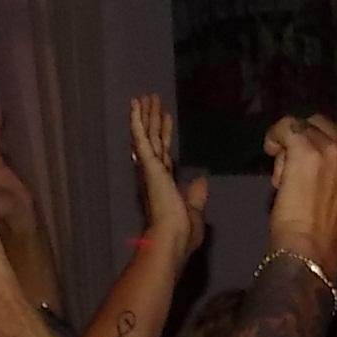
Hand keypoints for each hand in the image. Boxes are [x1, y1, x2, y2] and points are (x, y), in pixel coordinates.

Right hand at [131, 92, 208, 260]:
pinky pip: (141, 137)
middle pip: (153, 140)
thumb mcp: (194, 212)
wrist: (172, 239)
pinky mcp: (149, 165)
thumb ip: (196, 196)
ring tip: (145, 97)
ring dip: (146, 115)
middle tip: (152, 101)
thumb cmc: (182, 234)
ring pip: (147, 135)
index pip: (164, 154)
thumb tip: (201, 181)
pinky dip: (137, 120)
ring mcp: (150, 168)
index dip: (163, 136)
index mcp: (164, 184)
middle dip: (153, 120)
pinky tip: (135, 104)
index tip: (165, 119)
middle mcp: (154, 174)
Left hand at [263, 52, 336, 274]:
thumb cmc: (325, 240)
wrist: (311, 254)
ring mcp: (334, 149)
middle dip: (302, 143)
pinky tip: (276, 165)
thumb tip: (315, 161)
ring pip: (299, 129)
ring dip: (286, 149)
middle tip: (293, 178)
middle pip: (320, 122)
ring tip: (286, 183)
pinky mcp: (308, 149)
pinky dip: (274, 143)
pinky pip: (283, 131)